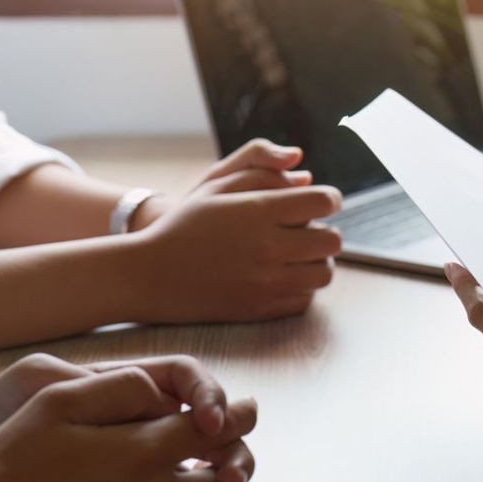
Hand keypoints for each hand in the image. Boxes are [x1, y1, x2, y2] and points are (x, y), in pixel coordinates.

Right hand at [129, 140, 343, 321]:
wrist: (150, 274)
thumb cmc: (184, 225)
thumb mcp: (215, 186)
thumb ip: (263, 172)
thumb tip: (306, 175)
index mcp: (259, 212)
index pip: (322, 202)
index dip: (329, 199)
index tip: (322, 201)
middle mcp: (269, 247)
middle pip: (332, 240)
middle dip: (326, 231)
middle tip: (310, 230)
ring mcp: (267, 282)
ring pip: (324, 273)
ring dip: (318, 261)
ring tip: (298, 255)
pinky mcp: (262, 309)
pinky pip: (305, 299)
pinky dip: (302, 287)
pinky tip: (283, 276)